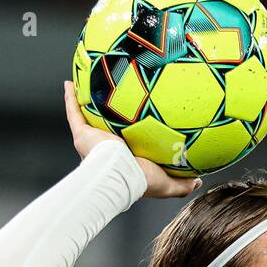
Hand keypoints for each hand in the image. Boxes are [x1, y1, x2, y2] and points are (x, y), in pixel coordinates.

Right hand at [63, 81, 199, 197]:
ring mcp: (93, 140)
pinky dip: (70, 98)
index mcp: (126, 159)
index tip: (138, 121)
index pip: (129, 143)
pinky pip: (74, 112)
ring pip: (87, 117)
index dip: (132, 134)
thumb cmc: (142, 181)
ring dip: (84, 102)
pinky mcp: (82, 135)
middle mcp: (107, 149)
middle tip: (115, 98)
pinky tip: (70, 83)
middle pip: (106, 127)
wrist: (120, 176)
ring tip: (88, 84)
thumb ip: (182, 183)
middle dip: (107, 116)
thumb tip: (197, 180)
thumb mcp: (168, 183)